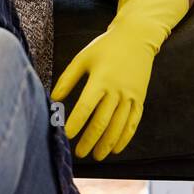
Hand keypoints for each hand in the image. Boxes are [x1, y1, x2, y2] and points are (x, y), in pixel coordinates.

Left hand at [50, 0, 189, 159]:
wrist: (137, 38)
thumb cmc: (104, 48)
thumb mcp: (82, 59)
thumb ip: (67, 79)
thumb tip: (53, 98)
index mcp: (101, 79)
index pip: (86, 106)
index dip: (76, 122)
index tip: (67, 135)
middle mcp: (118, 90)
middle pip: (103, 120)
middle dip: (90, 139)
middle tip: (79, 153)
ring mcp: (132, 96)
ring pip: (119, 125)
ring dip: (108, 143)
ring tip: (96, 156)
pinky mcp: (140, 99)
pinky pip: (134, 122)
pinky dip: (125, 137)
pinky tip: (116, 149)